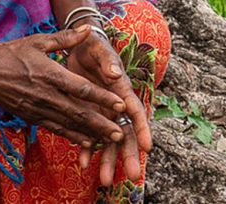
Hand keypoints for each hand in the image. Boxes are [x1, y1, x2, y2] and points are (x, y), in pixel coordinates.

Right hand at [0, 25, 128, 147]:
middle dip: (102, 123)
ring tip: (110, 140)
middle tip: (121, 132)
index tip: (120, 104)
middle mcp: (46, 95)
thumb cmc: (11, 53)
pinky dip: (72, 135)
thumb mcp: (39, 41)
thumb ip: (66, 38)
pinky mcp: (32, 116)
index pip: (81, 88)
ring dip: (91, 133)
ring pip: (69, 124)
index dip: (102, 97)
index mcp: (50, 74)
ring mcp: (38, 108)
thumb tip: (88, 29)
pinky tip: (87, 141)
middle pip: (79, 112)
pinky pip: (56, 128)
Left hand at [67, 25, 150, 185]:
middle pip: (125, 132)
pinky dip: (86, 148)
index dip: (142, 129)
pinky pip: (88, 134)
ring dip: (108, 159)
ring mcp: (102, 111)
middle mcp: (115, 104)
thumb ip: (106, 61)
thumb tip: (115, 73)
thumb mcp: (98, 49)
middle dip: (129, 154)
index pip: (135, 111)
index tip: (148, 147)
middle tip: (133, 176)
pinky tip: (82, 163)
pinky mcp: (88, 113)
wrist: (78, 46)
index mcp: (121, 88)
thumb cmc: (93, 45)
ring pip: (108, 139)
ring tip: (105, 181)